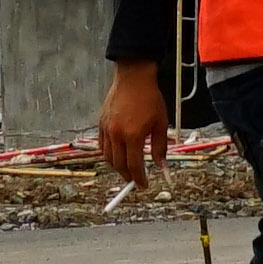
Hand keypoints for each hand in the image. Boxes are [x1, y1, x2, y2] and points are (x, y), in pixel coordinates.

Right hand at [96, 60, 173, 187]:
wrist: (133, 78)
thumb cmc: (150, 98)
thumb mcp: (161, 123)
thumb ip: (160, 146)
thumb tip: (161, 165)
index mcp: (133, 136)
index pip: (134, 166)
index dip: (139, 179)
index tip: (143, 185)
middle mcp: (117, 134)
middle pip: (119, 165)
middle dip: (127, 176)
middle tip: (135, 180)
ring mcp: (107, 129)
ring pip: (108, 157)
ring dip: (117, 167)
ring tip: (126, 169)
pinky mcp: (101, 123)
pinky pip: (101, 145)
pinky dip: (108, 154)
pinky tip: (116, 155)